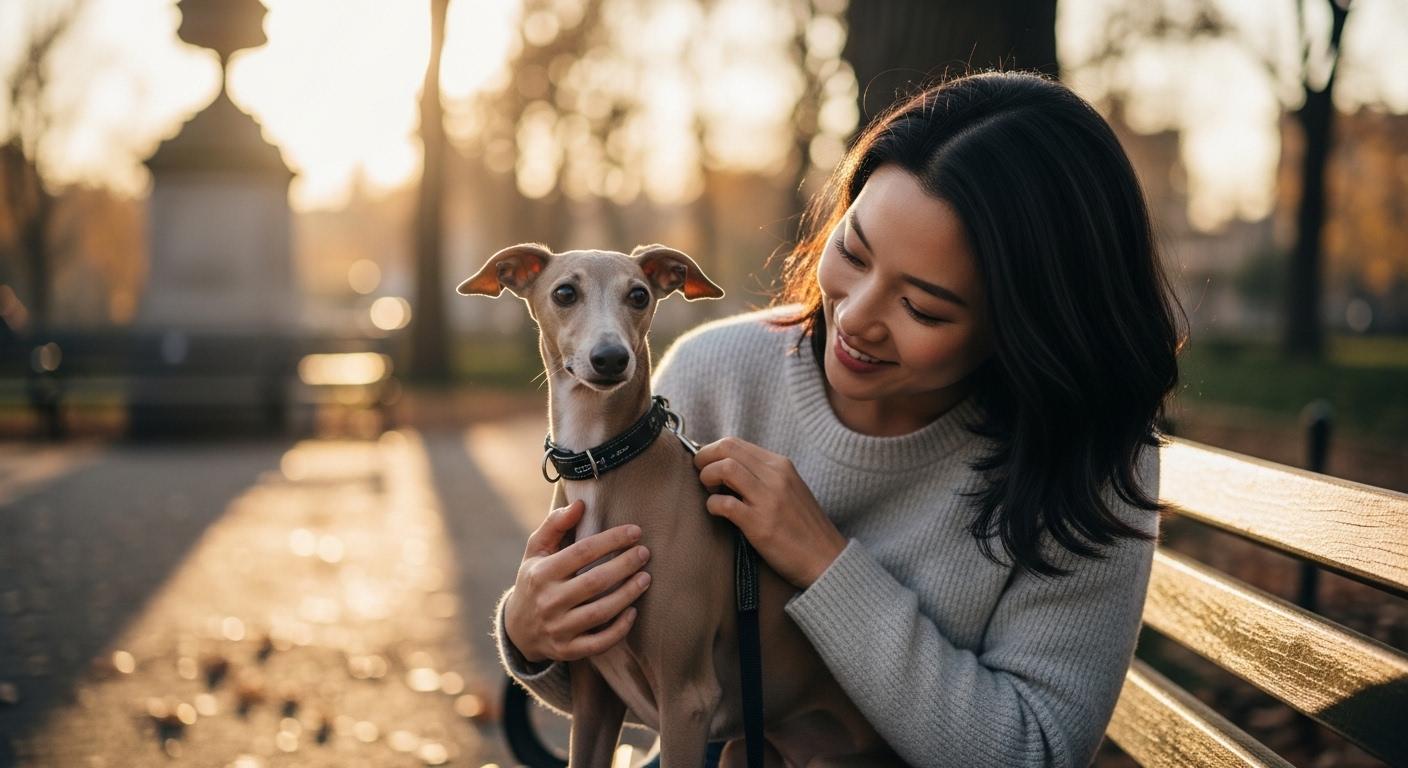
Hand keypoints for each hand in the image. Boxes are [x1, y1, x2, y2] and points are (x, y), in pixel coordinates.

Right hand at [504, 499, 652, 662]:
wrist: (518, 630)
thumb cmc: (534, 580)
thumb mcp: (536, 551)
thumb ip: (555, 525)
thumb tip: (580, 504)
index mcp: (541, 574)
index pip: (582, 552)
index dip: (612, 540)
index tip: (635, 531)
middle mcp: (548, 602)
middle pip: (595, 582)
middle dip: (625, 565)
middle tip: (645, 553)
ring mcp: (558, 629)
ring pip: (601, 612)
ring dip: (628, 594)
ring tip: (646, 578)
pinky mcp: (568, 650)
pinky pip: (599, 642)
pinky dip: (619, 628)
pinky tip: (633, 611)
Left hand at [693, 437, 847, 588]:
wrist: (826, 558)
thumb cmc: (803, 527)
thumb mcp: (789, 489)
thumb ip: (763, 476)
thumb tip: (726, 467)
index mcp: (781, 465)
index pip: (735, 443)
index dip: (712, 451)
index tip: (707, 465)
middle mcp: (775, 476)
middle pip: (727, 447)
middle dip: (704, 458)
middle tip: (701, 475)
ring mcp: (768, 499)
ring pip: (724, 468)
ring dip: (707, 477)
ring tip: (710, 492)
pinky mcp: (760, 524)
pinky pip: (724, 504)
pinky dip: (713, 505)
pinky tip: (717, 512)